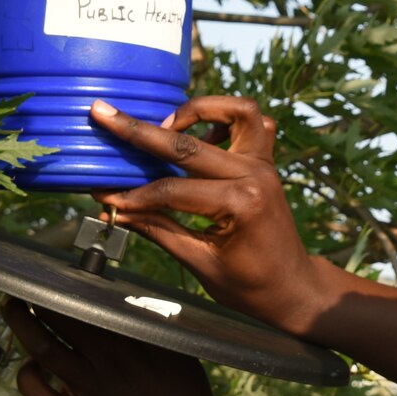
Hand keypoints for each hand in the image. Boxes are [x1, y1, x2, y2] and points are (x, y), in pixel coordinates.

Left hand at [4, 300, 230, 395]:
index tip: (56, 276)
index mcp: (133, 338)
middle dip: (35, 297)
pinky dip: (27, 378)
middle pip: (59, 316)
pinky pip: (39, 395)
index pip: (91, 300)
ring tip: (9, 311)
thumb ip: (158, 334)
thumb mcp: (183, 359)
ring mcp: (89, 388)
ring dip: (20, 325)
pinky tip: (27, 368)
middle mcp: (106, 357)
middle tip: (22, 288)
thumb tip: (142, 312)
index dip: (68, 286)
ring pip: (42, 347)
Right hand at [88, 96, 336, 333]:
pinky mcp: (267, 161)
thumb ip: (157, 229)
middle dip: (141, 132)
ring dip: (200, 108)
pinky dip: (227, 118)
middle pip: (188, 146)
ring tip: (167, 123)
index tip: (104, 194)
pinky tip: (201, 134)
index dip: (134, 194)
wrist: (293, 287)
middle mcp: (255, 175)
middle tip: (105, 114)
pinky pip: (255, 122)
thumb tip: (114, 209)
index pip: (172, 191)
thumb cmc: (250, 285)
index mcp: (240, 205)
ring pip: (237, 111)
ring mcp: (264, 164)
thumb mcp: (200, 263)